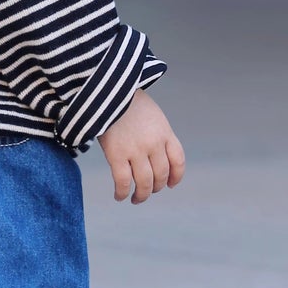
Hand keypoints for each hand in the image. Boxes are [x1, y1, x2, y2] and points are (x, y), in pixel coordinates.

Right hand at [99, 88, 185, 204]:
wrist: (108, 89)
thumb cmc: (127, 100)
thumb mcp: (151, 113)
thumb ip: (156, 132)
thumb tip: (154, 153)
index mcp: (165, 132)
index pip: (178, 161)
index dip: (176, 177)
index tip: (170, 184)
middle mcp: (154, 143)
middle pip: (161, 175)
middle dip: (156, 188)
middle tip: (148, 191)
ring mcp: (136, 150)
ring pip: (144, 183)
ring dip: (141, 195)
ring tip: (136, 199)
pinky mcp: (116, 154)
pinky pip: (123, 181)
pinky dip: (122, 193)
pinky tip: (119, 196)